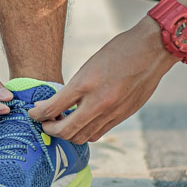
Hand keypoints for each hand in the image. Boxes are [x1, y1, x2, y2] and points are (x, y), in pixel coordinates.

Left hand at [29, 18, 176, 142]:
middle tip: (45, 122)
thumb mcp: (90, 65)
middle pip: (66, 131)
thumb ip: (76, 88)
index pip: (53, 108)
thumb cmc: (120, 51)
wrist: (153, 49)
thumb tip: (59, 105)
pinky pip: (99, 133)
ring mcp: (113, 112)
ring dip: (68, 134)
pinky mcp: (124, 116)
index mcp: (86, 84)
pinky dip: (86, 133)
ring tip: (62, 123)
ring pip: (83, 137)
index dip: (38, 115)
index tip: (33, 114)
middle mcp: (99, 102)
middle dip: (50, 130)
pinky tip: (82, 122)